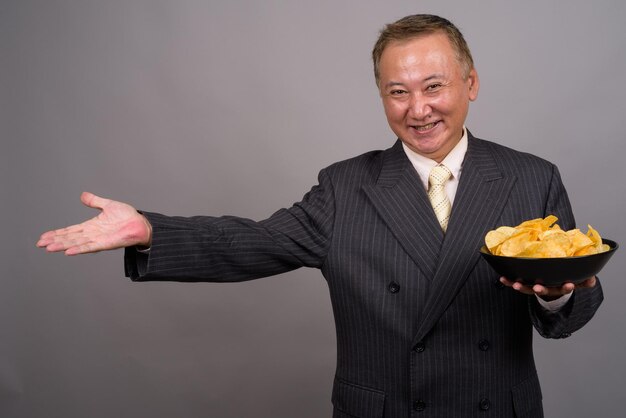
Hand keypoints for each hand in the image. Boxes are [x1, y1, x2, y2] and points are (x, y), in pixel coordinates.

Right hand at [37, 192, 151, 254]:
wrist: (141, 224)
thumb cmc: (127, 216)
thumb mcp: (108, 205)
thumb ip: (94, 201)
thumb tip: (83, 195)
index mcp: (91, 226)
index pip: (70, 230)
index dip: (57, 233)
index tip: (44, 237)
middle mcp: (92, 234)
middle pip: (69, 238)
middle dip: (55, 240)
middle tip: (40, 244)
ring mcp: (98, 240)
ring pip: (76, 243)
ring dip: (62, 245)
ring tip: (49, 248)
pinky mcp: (106, 243)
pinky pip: (90, 247)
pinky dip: (79, 249)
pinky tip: (69, 252)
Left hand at [499, 276, 596, 299]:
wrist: (551, 284)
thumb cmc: (564, 279)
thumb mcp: (577, 280)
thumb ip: (584, 281)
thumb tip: (592, 280)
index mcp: (558, 287)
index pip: (564, 288)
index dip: (566, 288)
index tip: (569, 285)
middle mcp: (546, 288)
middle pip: (544, 291)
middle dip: (540, 289)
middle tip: (538, 288)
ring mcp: (534, 287)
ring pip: (527, 289)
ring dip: (521, 287)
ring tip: (515, 284)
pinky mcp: (524, 283)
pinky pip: (516, 283)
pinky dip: (509, 281)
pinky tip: (502, 278)